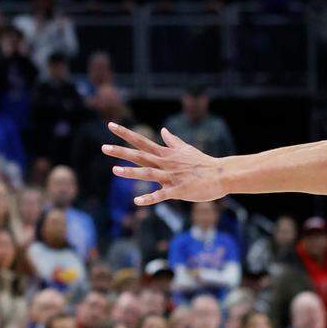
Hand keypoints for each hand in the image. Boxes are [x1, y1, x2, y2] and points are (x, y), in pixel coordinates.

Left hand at [102, 123, 226, 204]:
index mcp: (165, 154)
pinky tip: (137, 201)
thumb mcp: (186, 149)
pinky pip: (162, 195)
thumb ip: (172, 141)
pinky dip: (150, 198)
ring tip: (115, 171)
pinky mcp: (179, 190)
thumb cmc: (203, 163)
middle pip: (140, 156)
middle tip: (103, 147)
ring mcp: (171, 177)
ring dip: (132, 173)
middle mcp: (165, 163)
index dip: (125, 134)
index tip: (110, 125)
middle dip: (121, 152)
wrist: (222, 175)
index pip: (141, 141)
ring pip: (148, 173)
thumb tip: (163, 130)